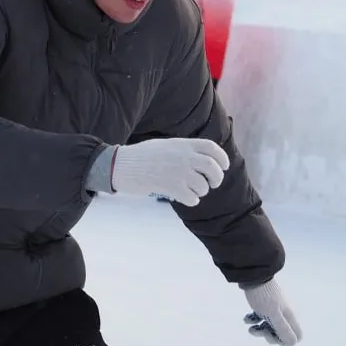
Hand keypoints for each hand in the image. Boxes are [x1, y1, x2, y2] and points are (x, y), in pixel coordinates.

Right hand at [108, 138, 228, 205]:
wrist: (122, 165)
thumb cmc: (140, 157)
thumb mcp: (165, 146)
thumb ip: (183, 151)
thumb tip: (202, 161)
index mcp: (183, 144)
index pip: (212, 149)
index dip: (222, 159)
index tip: (224, 167)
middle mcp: (184, 157)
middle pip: (213, 168)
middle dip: (216, 179)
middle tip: (212, 184)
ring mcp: (179, 172)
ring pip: (203, 186)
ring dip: (200, 191)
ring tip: (190, 191)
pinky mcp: (172, 187)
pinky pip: (192, 198)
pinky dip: (191, 200)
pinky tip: (184, 198)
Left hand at [241, 279, 301, 345]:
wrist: (252, 275)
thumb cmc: (263, 296)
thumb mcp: (273, 315)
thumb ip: (283, 329)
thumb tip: (292, 343)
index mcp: (289, 317)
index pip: (296, 337)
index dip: (284, 341)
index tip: (272, 335)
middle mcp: (284, 313)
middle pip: (281, 333)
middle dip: (269, 335)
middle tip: (259, 330)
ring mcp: (274, 308)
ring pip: (269, 326)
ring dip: (259, 329)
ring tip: (250, 326)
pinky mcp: (264, 304)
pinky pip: (261, 317)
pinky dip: (254, 320)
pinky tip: (246, 318)